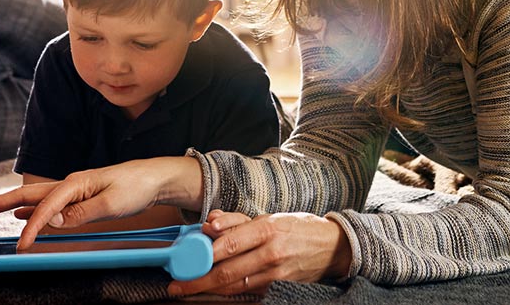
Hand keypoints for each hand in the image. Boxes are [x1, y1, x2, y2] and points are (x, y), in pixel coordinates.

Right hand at [0, 157, 200, 248]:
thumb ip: (81, 213)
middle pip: (29, 193)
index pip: (46, 207)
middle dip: (1, 202)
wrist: (155, 178)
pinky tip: (21, 216)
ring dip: (11, 205)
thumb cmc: (136, 188)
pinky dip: (31, 209)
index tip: (20, 247)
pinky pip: (48, 203)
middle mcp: (70, 184)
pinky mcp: (79, 196)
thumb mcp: (112, 203)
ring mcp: (73, 189)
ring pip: (35, 198)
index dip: (31, 228)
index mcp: (76, 183)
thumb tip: (52, 220)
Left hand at [166, 210, 352, 296]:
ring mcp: (276, 274)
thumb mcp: (269, 217)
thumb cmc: (298, 228)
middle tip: (177, 285)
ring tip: (188, 290)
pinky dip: (230, 293)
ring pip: (235, 285)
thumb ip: (237, 221)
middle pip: (227, 271)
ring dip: (209, 289)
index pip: (229, 244)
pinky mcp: (279, 287)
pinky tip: (214, 292)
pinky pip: (249, 292)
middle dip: (198, 281)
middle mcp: (271, 253)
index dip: (203, 255)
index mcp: (267, 229)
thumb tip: (210, 225)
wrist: (333, 247)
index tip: (183, 261)